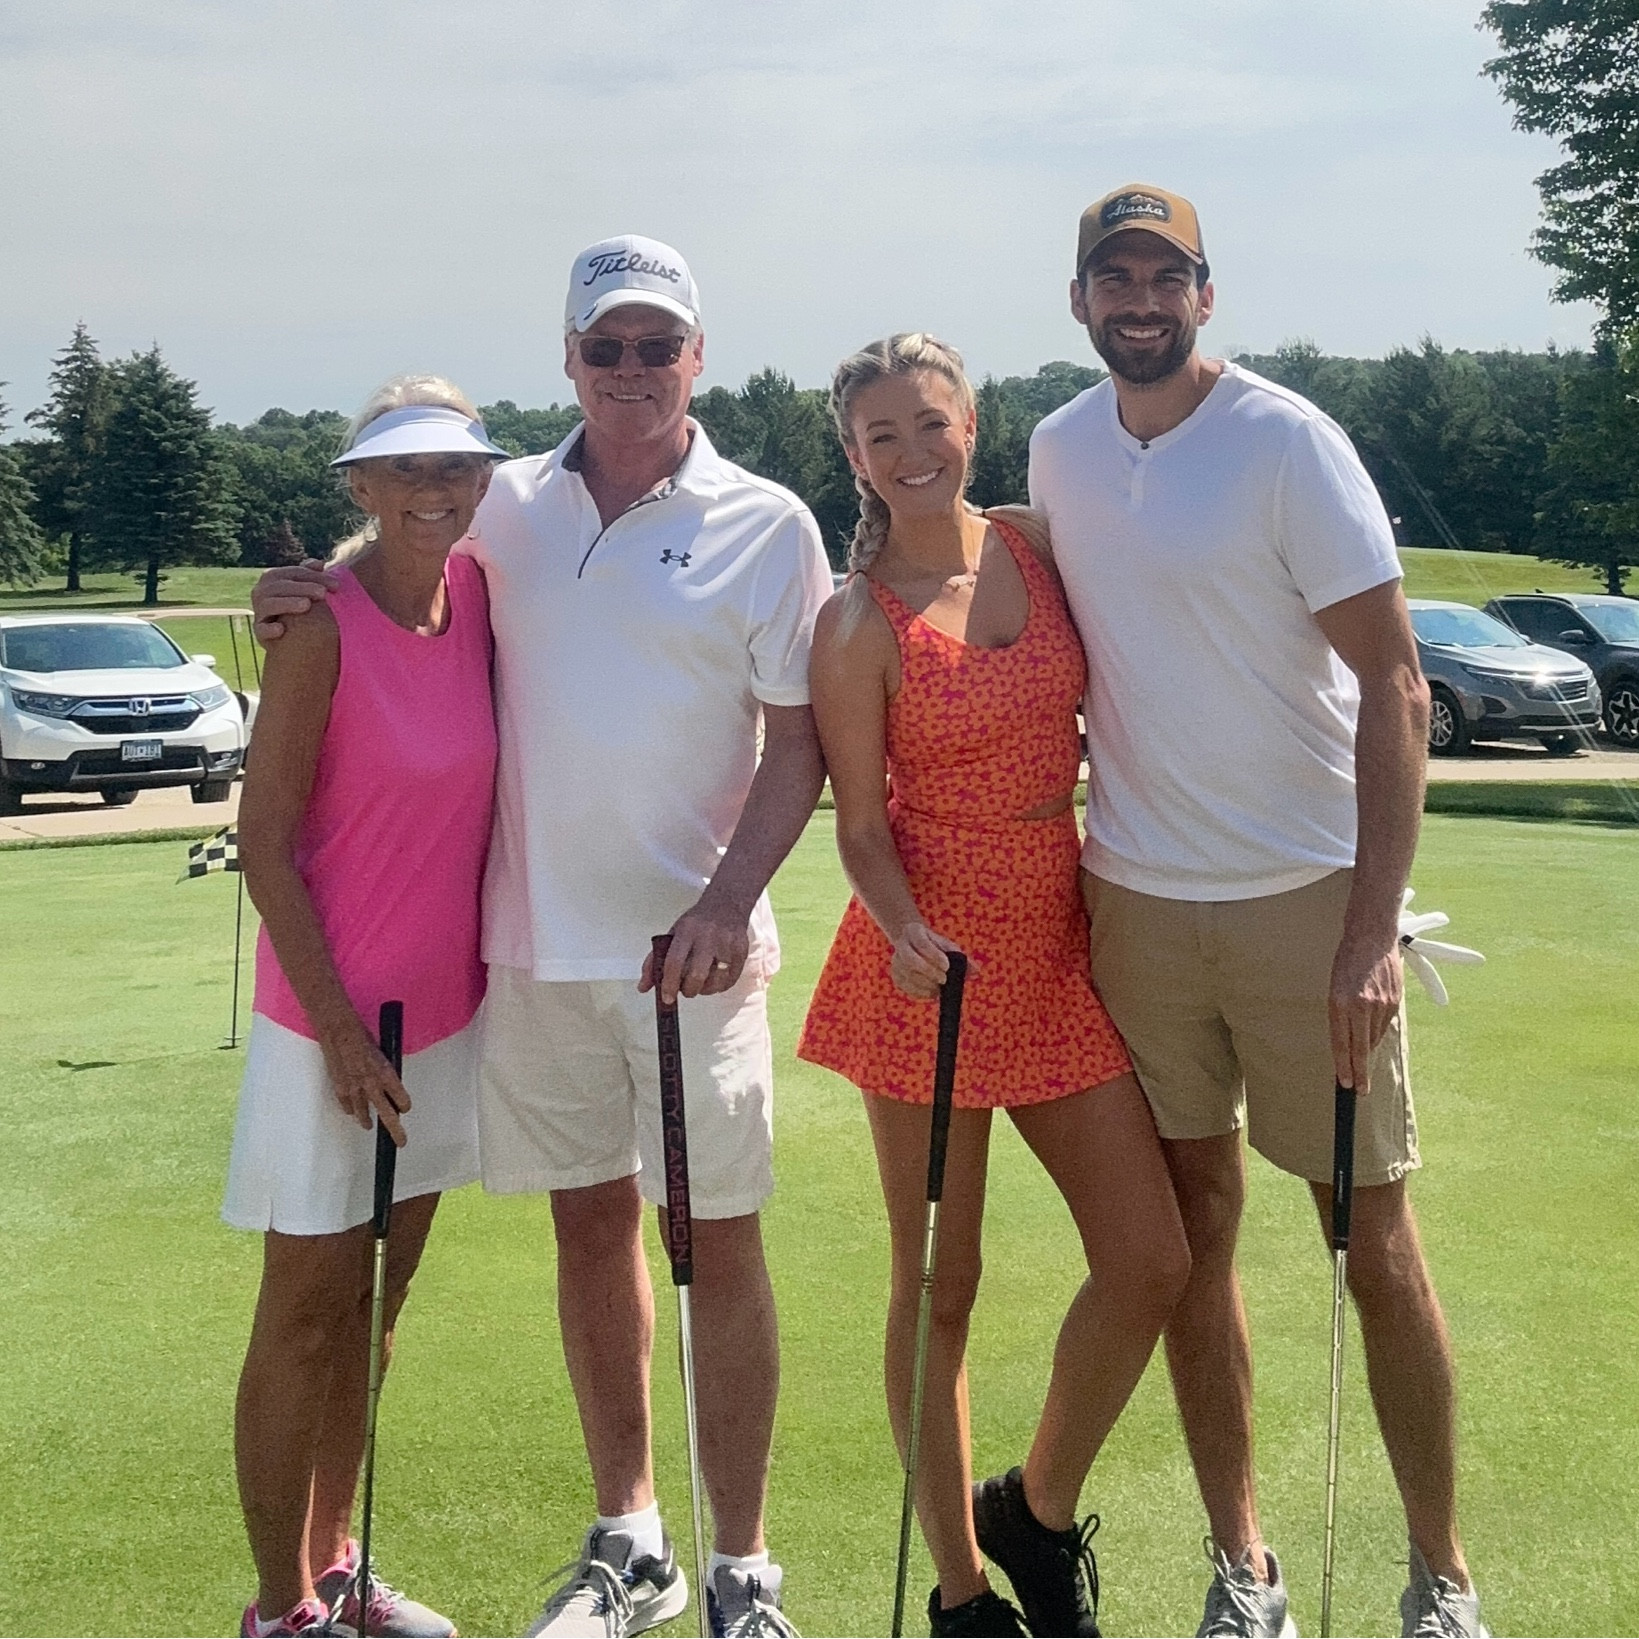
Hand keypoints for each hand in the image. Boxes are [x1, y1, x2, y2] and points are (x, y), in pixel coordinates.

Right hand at [252, 559, 337, 642]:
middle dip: (303, 588)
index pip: (294, 573)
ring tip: (306, 605)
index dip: (315, 577)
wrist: (286, 634)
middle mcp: (262, 592)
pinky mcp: (260, 631)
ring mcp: (260, 611)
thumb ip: (311, 574)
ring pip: (269, 604)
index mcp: (273, 577)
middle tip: (323, 593)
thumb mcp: (305, 588)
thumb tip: (319, 564)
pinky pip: (261, 630)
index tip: (336, 585)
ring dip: (288, 603)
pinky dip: (269, 629)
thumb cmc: (300, 604)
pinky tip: (280, 629)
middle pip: (281, 586)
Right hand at [317, 1016, 410, 1143]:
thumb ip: (384, 1068)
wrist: (338, 1032)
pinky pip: (347, 1106)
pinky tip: (352, 1112)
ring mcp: (355, 1088)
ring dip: (367, 1121)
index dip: (404, 1104)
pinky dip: (350, 1109)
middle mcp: (372, 1084)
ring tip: (369, 1126)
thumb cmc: (361, 1036)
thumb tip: (385, 1078)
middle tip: (401, 1141)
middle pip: (387, 1114)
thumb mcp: (381, 1052)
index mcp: (387, 1073)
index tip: (405, 1108)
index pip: (401, 1098)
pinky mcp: (340, 1088)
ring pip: (363, 1114)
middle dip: (395, 1130)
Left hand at [639, 896, 751, 1004]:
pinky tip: (714, 981)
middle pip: (697, 975)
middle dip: (688, 990)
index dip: (669, 984)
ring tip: (700, 985)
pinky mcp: (741, 951)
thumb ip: (655, 961)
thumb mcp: (672, 934)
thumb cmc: (696, 923)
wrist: (726, 905)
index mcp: (687, 931)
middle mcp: (708, 937)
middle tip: (685, 991)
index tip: (667, 997)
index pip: (674, 962)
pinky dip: (720, 987)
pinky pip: (730, 980)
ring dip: (705, 990)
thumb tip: (643, 987)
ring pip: (716, 980)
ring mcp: (727, 944)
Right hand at [891, 922, 961, 1000]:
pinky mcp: (895, 974)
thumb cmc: (935, 945)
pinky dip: (918, 991)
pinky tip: (930, 993)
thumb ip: (961, 958)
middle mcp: (901, 944)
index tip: (947, 966)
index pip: (922, 942)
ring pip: (906, 974)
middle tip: (943, 980)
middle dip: (928, 971)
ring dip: (924, 984)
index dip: (934, 955)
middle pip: (910, 959)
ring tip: (938, 989)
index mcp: (914, 931)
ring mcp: (895, 960)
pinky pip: (904, 985)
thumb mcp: (948, 946)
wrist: (912, 943)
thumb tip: (976, 971)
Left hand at [1328, 927, 1402, 1094]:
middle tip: (1360, 1090)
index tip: (1345, 1082)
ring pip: (1373, 1038)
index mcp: (1339, 1002)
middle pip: (1360, 1048)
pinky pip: (1384, 1025)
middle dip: (1359, 1072)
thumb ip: (1341, 1015)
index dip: (1344, 1065)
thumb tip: (1350, 1043)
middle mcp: (1360, 1005)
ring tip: (1362, 1057)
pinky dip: (1377, 1031)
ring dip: (1367, 1049)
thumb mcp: (1335, 987)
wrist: (1372, 937)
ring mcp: (1380, 1004)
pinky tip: (1372, 1029)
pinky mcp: (1394, 1001)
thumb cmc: (1347, 961)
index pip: (1341, 1043)